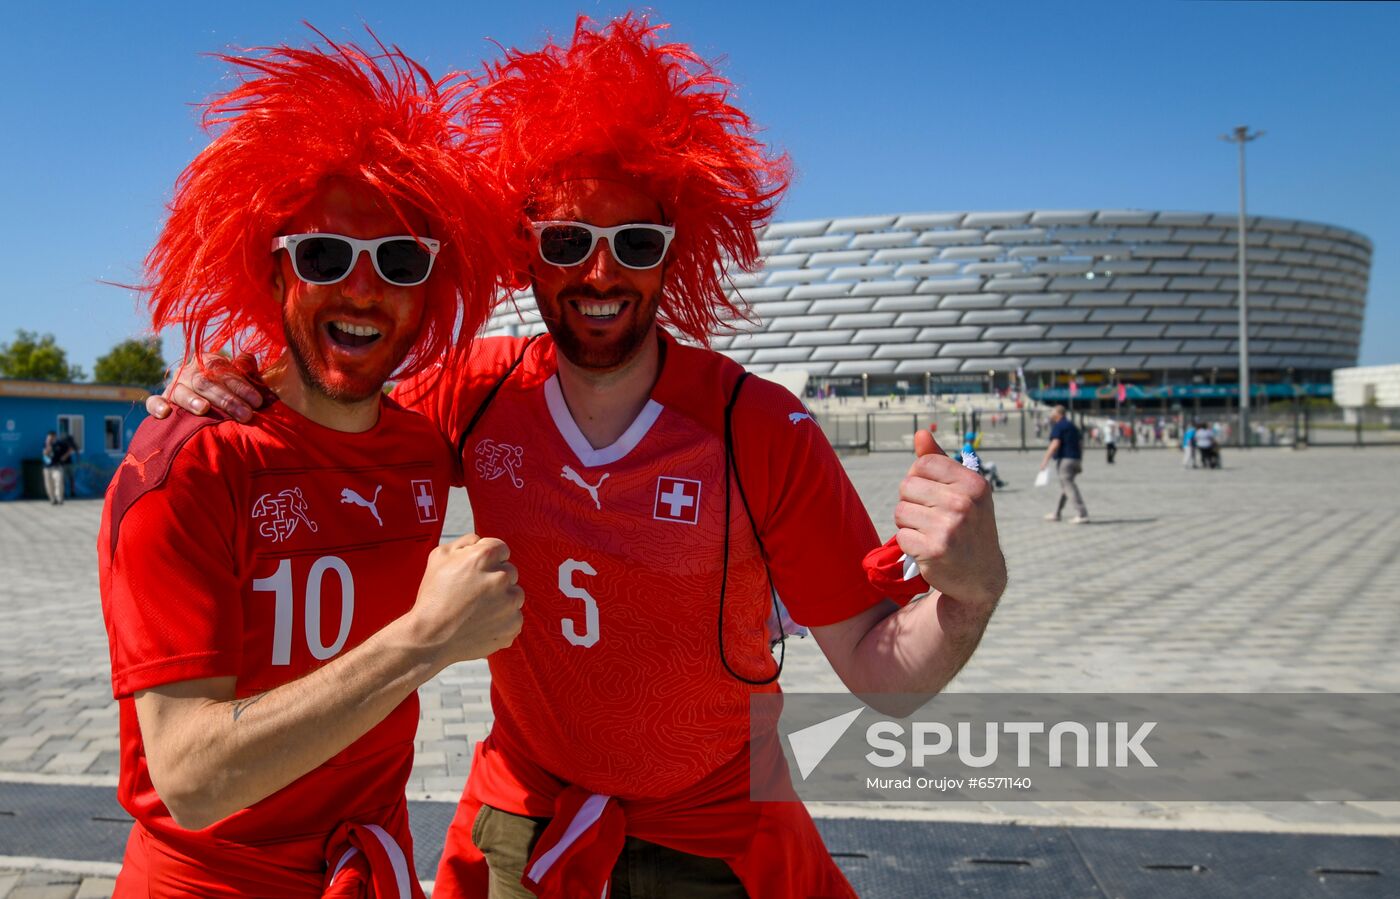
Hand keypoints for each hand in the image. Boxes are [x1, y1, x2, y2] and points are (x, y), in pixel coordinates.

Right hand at [146, 355, 262, 421]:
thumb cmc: (229, 393)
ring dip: (193, 400)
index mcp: (209, 363)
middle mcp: (190, 372)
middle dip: (227, 399)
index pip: (225, 372)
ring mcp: (174, 386)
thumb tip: (247, 357)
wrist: (205, 403)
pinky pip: (153, 401)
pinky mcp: (161, 400)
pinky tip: (165, 413)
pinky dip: (157, 406)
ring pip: (181, 391)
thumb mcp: (238, 380)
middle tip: (245, 414)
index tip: (258, 401)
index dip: (242, 387)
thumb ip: (244, 371)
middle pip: (206, 383)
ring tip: (204, 409)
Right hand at [407, 533, 523, 666]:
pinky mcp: (513, 625)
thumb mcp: (439, 557)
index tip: (477, 572)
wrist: (430, 639)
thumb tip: (480, 541)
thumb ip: (465, 543)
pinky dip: (503, 620)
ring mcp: (509, 603)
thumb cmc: (433, 597)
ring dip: (502, 599)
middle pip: (509, 571)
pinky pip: (515, 617)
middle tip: (473, 593)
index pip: (501, 549)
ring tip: (478, 609)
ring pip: (515, 594)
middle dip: (495, 579)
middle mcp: (501, 578)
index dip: (488, 559)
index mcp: (483, 557)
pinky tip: (482, 623)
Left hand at [895, 430, 1006, 608]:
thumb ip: (939, 461)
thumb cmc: (968, 525)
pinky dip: (909, 543)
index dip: (919, 479)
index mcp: (973, 483)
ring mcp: (949, 527)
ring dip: (908, 524)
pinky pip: (901, 536)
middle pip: (907, 486)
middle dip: (911, 502)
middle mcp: (964, 503)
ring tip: (929, 533)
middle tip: (931, 518)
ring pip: (900, 511)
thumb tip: (920, 433)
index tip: (932, 495)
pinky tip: (927, 549)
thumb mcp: (963, 491)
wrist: (980, 575)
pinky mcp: (934, 550)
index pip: (922, 464)